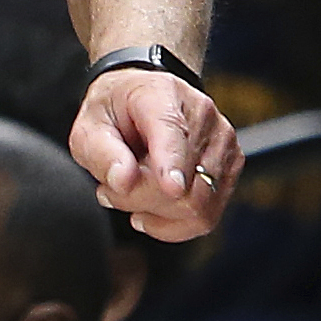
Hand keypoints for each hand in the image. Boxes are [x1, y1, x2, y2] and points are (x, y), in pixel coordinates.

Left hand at [72, 65, 243, 243]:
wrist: (142, 98)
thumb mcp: (89, 126)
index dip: (173, 163)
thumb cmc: (114, 112)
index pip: (172, 133)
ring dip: (158, 214)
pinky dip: (175, 223)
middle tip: (111, 192)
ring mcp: (223, 142)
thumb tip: (123, 181)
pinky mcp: (230, 166)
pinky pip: (207, 216)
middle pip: (186, 185)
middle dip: (143, 202)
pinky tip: (152, 209)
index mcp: (162, 96)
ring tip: (132, 195)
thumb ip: (101, 153)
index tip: (172, 187)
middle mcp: (203, 116)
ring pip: (199, 207)